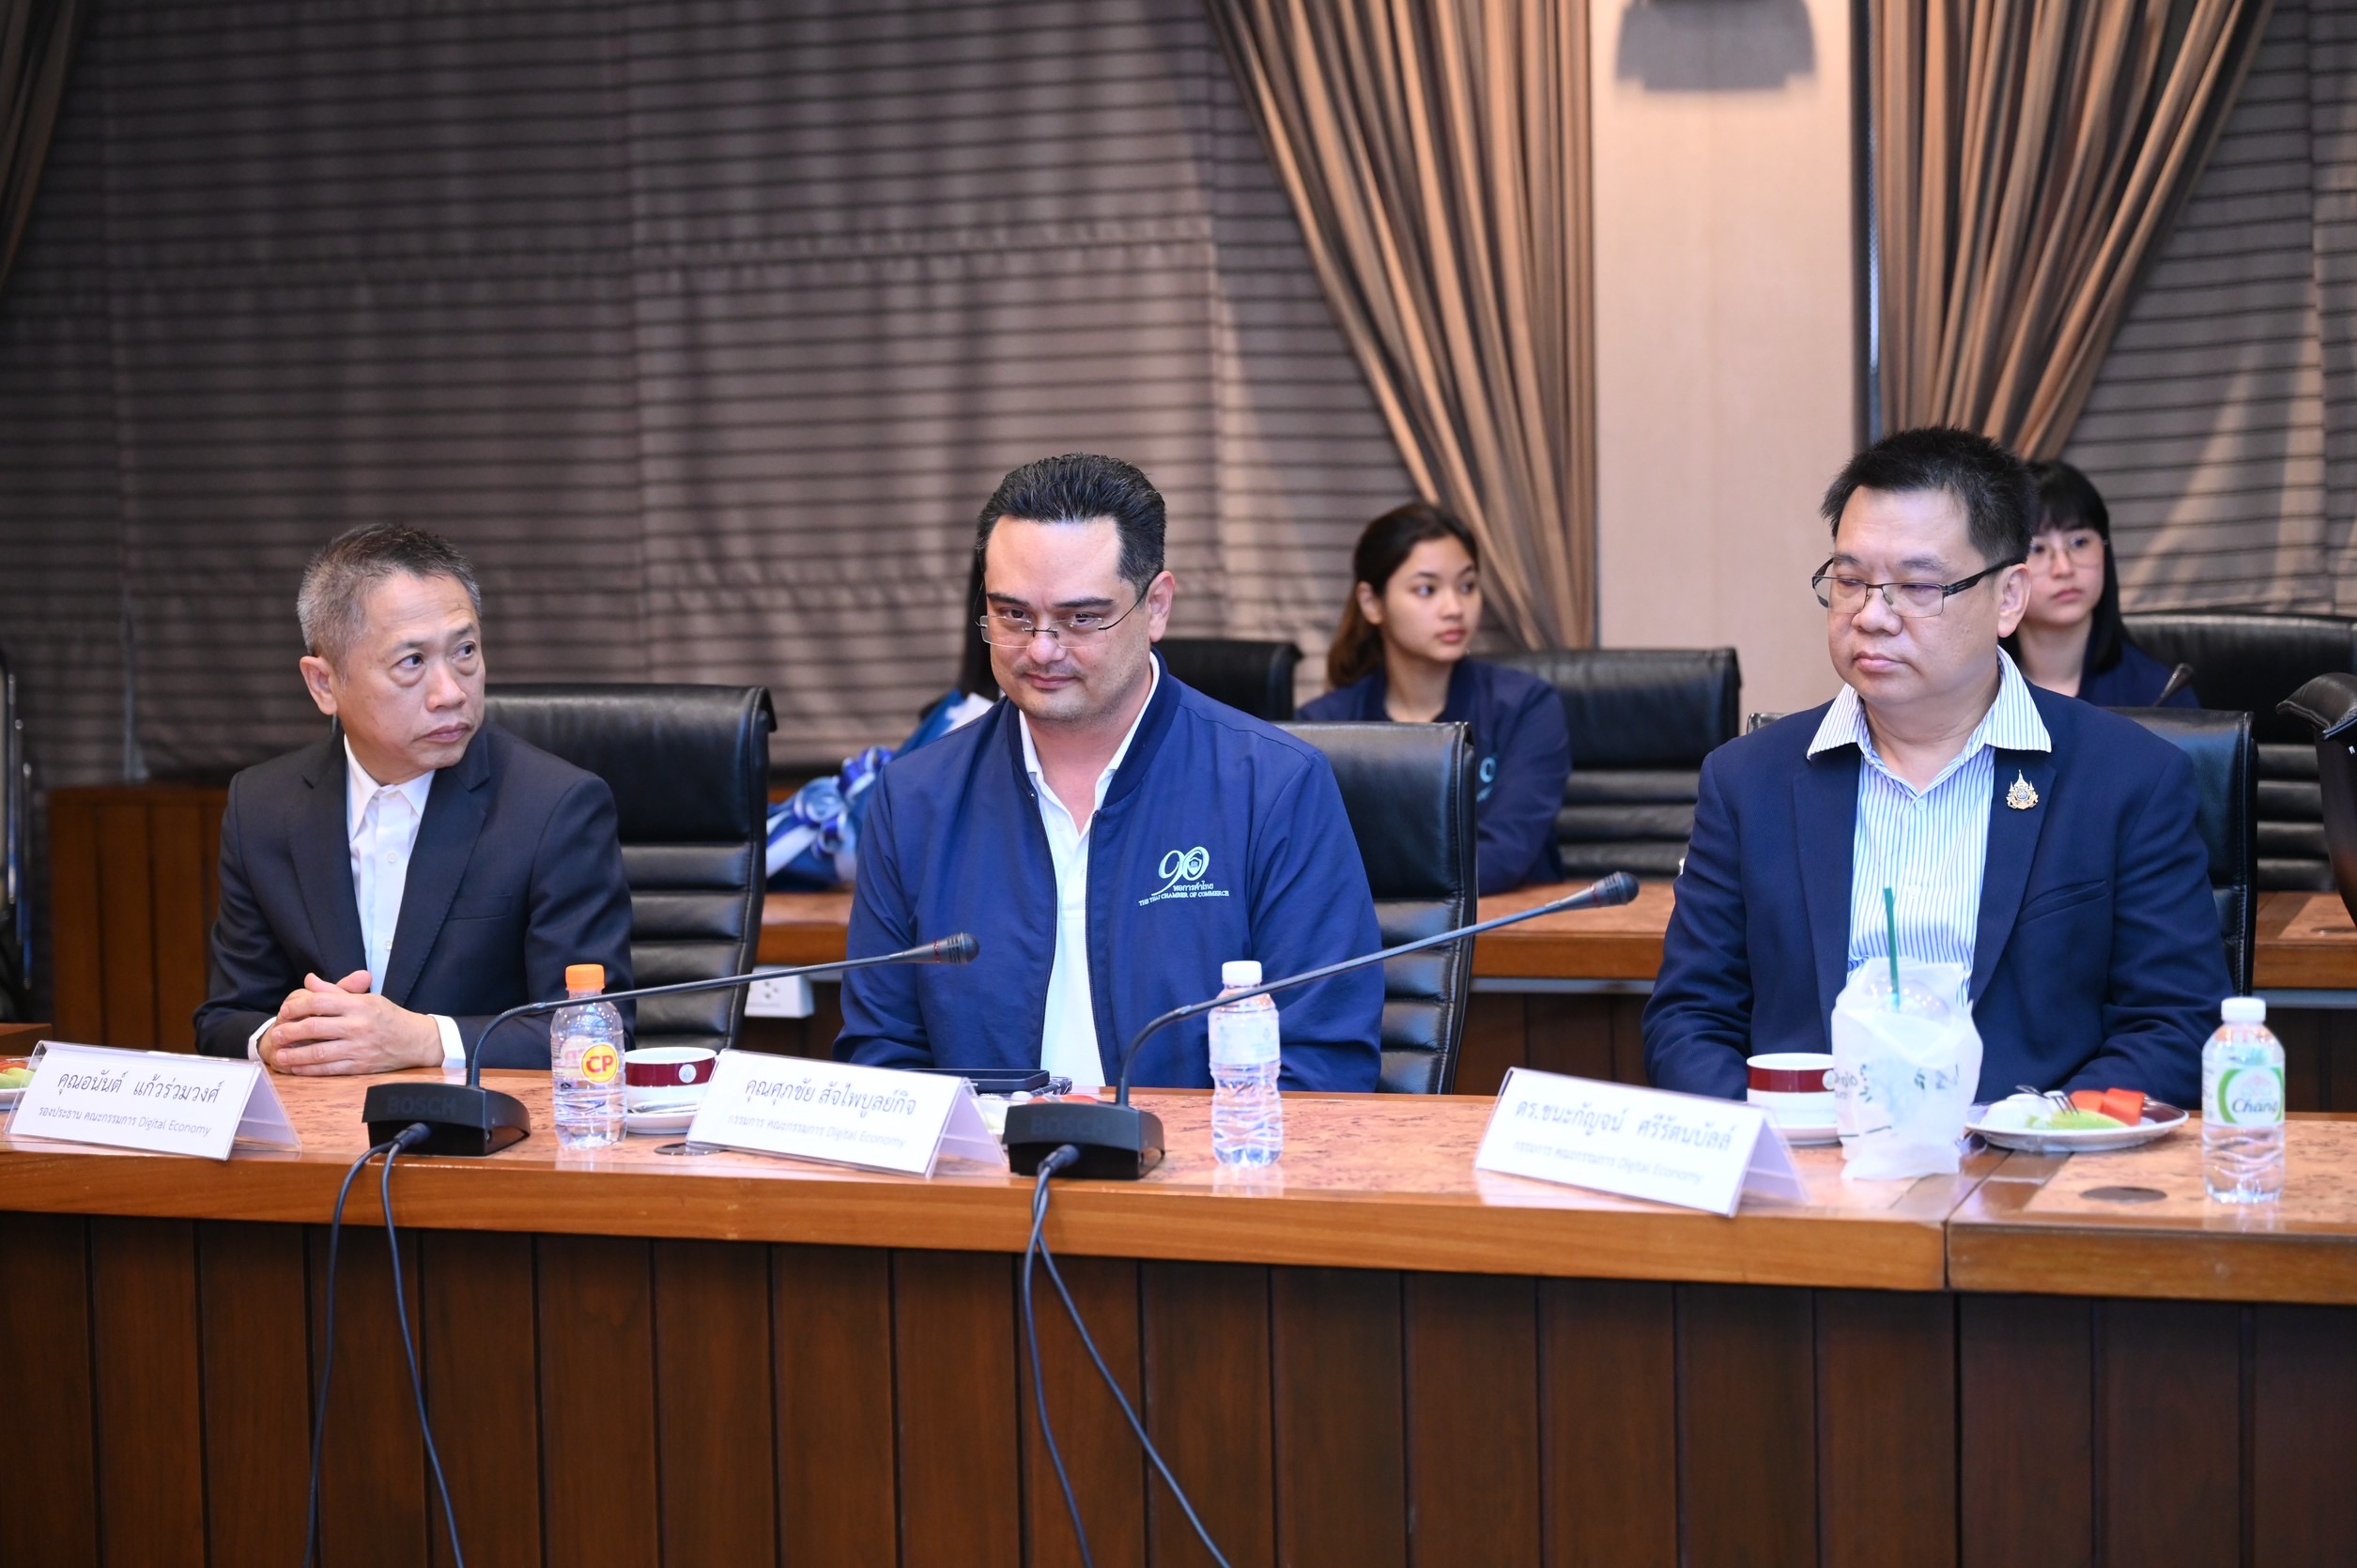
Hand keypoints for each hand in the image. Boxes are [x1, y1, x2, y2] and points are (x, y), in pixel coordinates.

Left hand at [259, 971, 444, 1074]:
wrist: (416, 1041)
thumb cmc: (389, 1017)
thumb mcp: (366, 998)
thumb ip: (336, 991)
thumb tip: (309, 980)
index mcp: (359, 1005)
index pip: (320, 1002)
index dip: (298, 1006)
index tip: (285, 1011)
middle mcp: (358, 1026)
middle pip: (315, 1027)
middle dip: (290, 1032)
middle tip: (276, 1034)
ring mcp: (359, 1048)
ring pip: (319, 1052)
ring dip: (295, 1055)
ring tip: (279, 1055)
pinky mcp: (360, 1066)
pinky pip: (330, 1069)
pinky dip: (310, 1070)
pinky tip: (296, 1068)